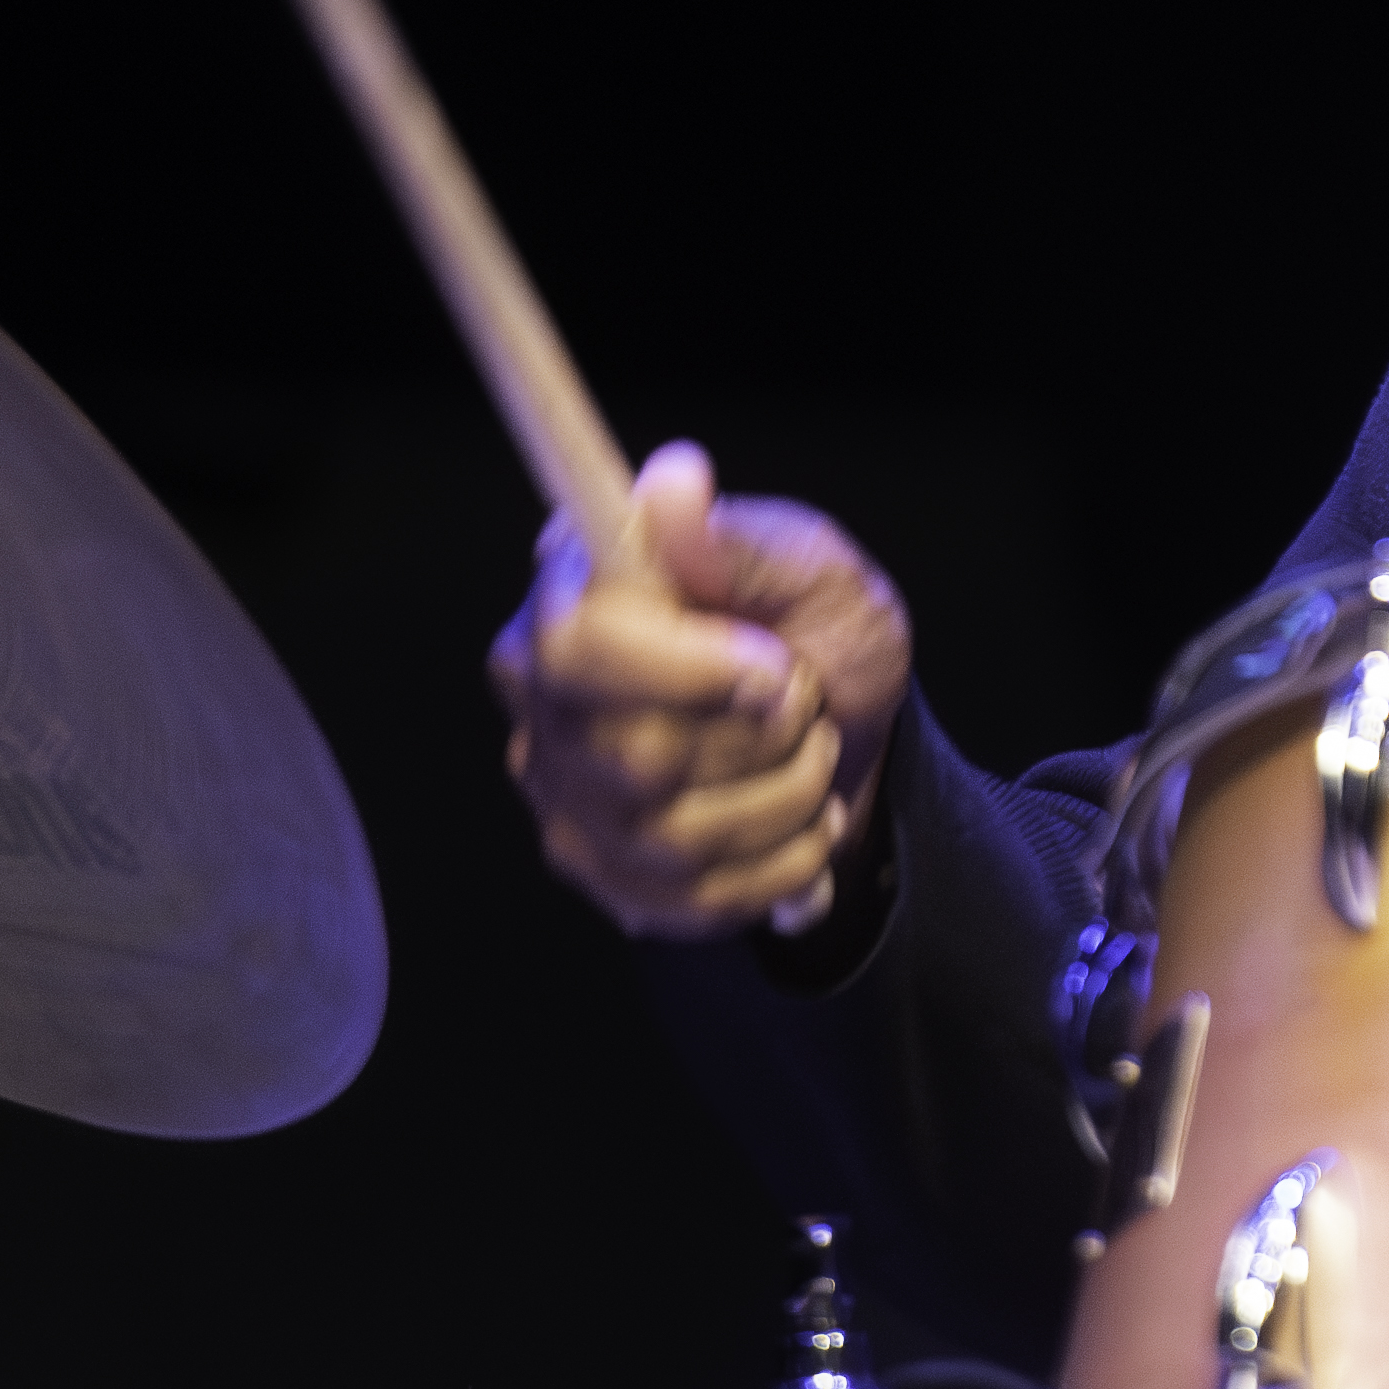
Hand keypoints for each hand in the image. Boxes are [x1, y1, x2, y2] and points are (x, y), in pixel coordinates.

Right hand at [492, 441, 914, 939]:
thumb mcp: (813, 564)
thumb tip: (673, 485)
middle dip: (760, 738)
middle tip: (802, 701)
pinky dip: (782, 866)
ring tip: (810, 755)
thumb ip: (740, 535)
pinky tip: (802, 824)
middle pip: (631, 756)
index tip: (770, 665)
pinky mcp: (602, 874)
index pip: (577, 647)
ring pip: (671, 839)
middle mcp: (541, 699)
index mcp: (570, 597)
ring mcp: (563, 795)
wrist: (846, 733)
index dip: (685, 669)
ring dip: (786, 798)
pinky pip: (695, 903)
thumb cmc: (814, 630)